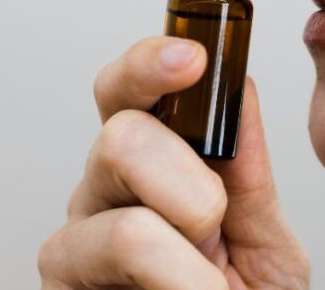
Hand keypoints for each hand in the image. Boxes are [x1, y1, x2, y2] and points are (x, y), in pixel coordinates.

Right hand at [38, 35, 310, 289]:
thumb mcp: (264, 237)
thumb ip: (247, 167)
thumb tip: (242, 86)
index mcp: (152, 160)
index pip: (129, 88)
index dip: (151, 63)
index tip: (192, 58)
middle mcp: (104, 190)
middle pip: (117, 134)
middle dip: (184, 173)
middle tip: (215, 219)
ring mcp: (76, 241)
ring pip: (118, 209)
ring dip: (186, 246)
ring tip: (210, 279)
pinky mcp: (60, 286)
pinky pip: (114, 256)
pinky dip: (177, 281)